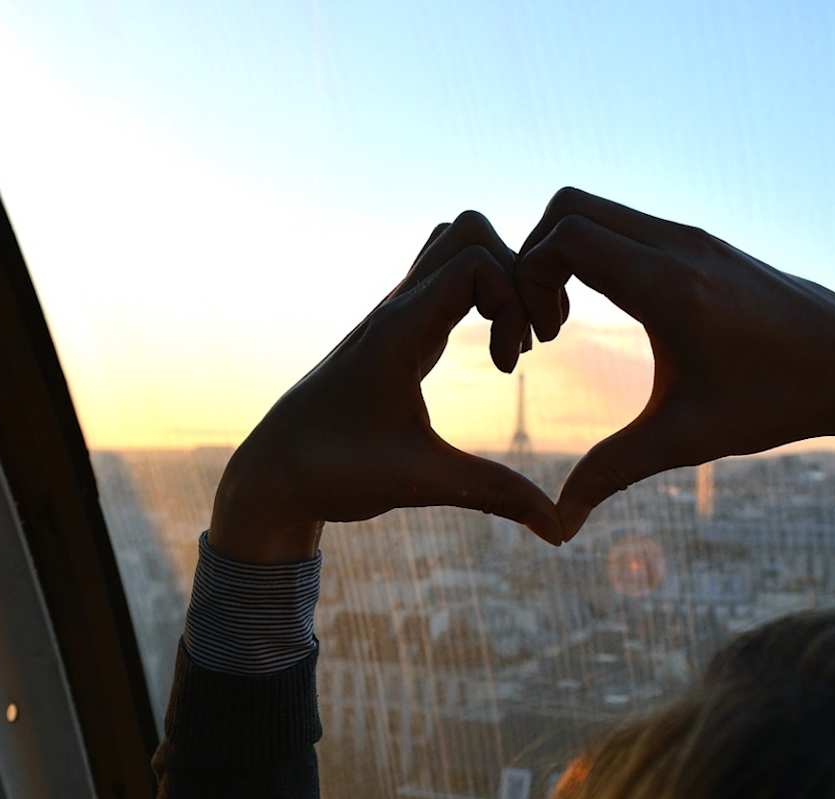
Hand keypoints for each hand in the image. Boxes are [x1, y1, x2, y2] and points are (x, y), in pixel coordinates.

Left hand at [210, 212, 564, 562]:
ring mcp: (395, 316)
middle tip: (528, 340)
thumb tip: (560, 529)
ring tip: (512, 344)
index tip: (512, 365)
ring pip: (454, 248)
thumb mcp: (420, 482)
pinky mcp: (398, 334)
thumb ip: (494, 495)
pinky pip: (447, 281)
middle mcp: (395, 309)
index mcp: (398, 329)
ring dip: (498, 280)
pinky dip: (483, 299)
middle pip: (468, 232)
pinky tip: (494, 356)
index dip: (513, 300)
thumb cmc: (335, 473)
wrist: (274, 475)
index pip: (475, 260)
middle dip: (516, 274)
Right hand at [514, 188, 834, 538]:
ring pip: (596, 211)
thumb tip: (558, 526)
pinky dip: (595, 254)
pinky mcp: (702, 242)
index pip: (568, 235)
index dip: (529, 278)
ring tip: (565, 322)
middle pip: (570, 207)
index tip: (542, 339)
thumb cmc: (778, 402)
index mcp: (670, 286)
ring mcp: (692, 237)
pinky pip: (625, 225)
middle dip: (534, 258)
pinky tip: (606, 312)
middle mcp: (679, 246)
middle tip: (543, 324)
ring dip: (563, 255)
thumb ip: (612, 472)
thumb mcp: (687, 439)